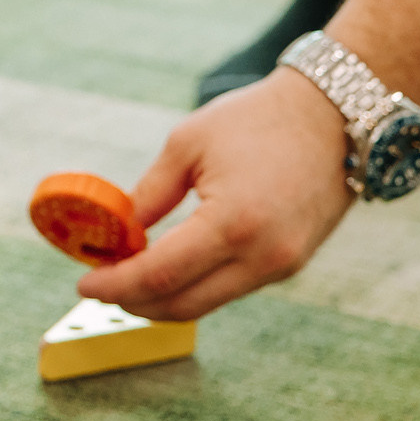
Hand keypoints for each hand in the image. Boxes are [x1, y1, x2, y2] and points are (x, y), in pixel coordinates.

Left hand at [77, 67, 352, 319]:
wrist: (333, 115)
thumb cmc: (257, 120)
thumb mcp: (187, 144)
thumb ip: (148, 195)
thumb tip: (116, 234)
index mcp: (232, 224)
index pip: (160, 276)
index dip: (116, 285)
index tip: (86, 283)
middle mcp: (263, 257)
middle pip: (182, 305)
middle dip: (133, 302)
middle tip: (102, 284)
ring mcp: (282, 266)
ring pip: (206, 303)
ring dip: (162, 298)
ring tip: (129, 276)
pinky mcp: (291, 265)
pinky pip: (231, 288)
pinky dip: (195, 285)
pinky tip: (171, 267)